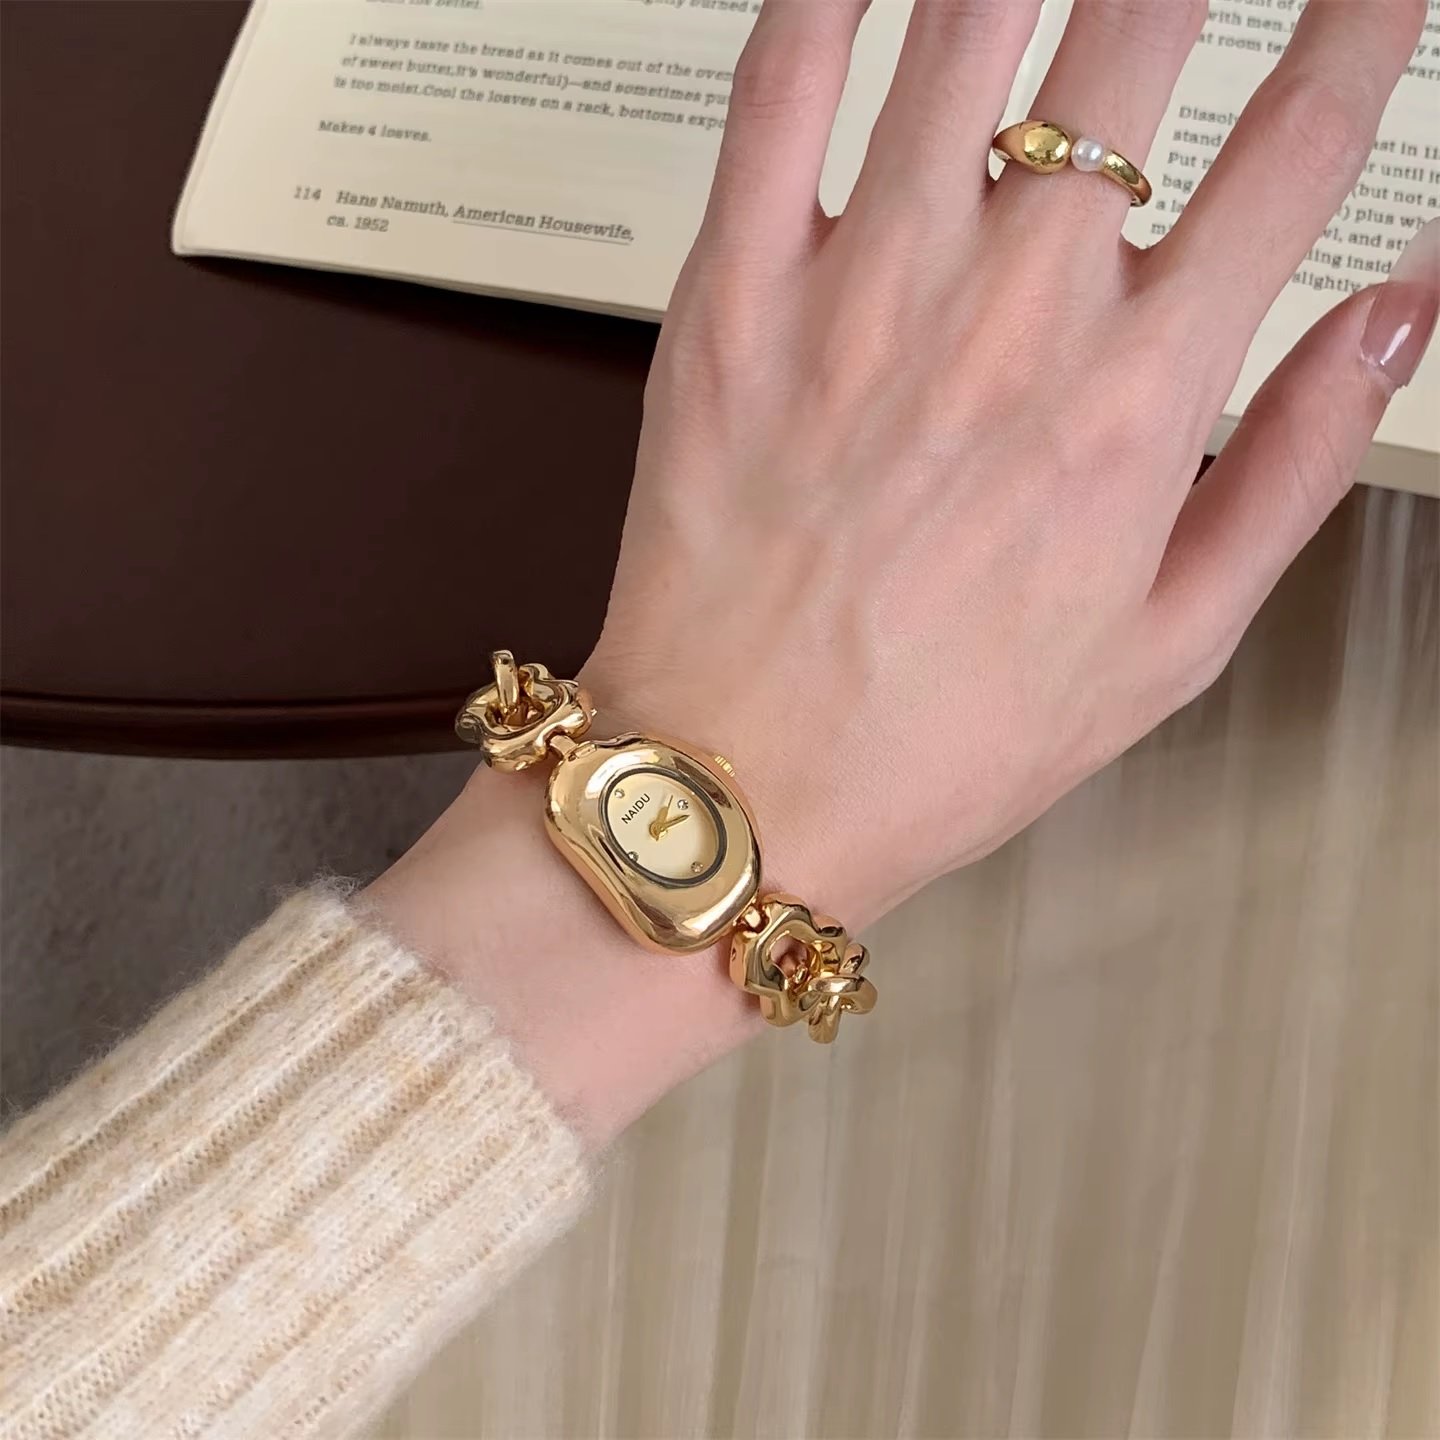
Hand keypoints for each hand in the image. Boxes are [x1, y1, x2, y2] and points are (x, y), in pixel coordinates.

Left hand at [584, 0, 1436, 930]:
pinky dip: (825, 1)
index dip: (1363, 26)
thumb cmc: (942, 736)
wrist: (746, 783)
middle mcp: (1009, 314)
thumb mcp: (1170, 644)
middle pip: (1139, 35)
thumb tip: (1398, 313)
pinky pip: (780, 89)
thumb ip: (1295, 464)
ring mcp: (862, 292)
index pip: (1299, 146)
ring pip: (966, 25)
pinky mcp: (733, 299)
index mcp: (1135, 400)